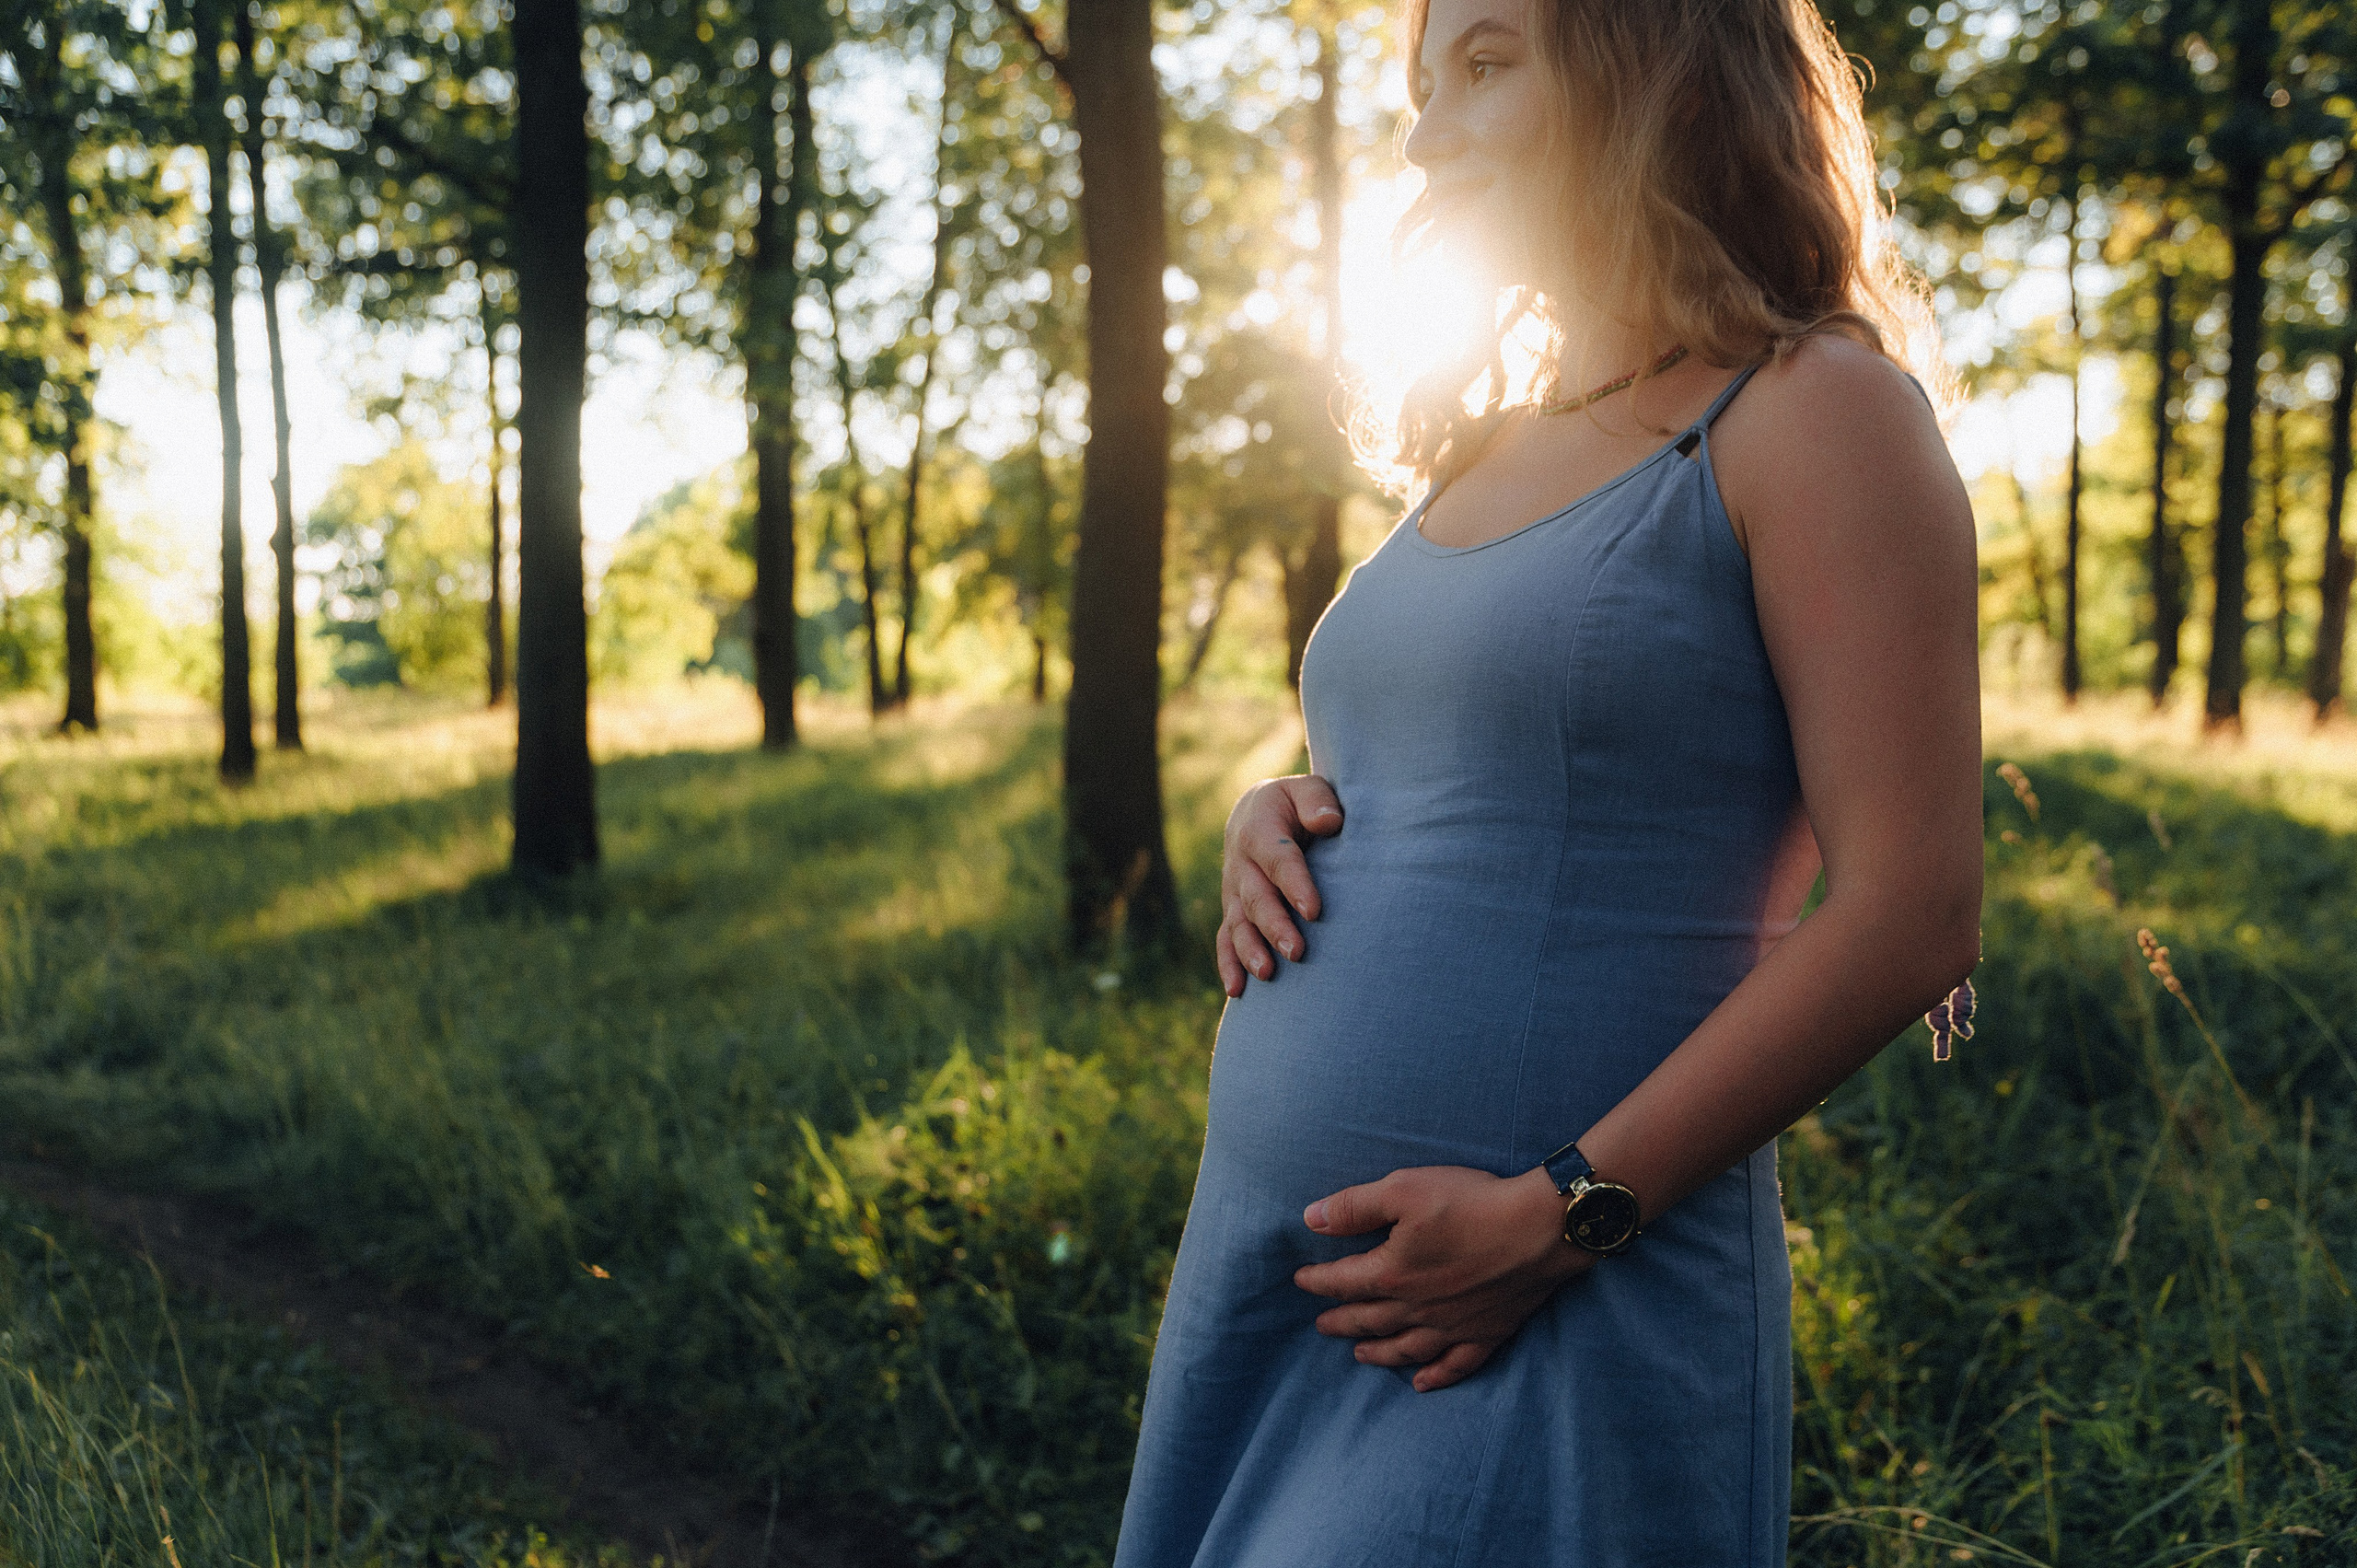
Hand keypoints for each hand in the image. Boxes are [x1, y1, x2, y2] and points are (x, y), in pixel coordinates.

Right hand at [1216, 775, 1343, 996]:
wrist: (1256, 812)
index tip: (1315, 910)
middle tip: (1297, 951)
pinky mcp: (1233, 910)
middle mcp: (1241, 864)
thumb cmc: (1293, 804)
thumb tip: (1330, 821)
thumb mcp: (1306, 788)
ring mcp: (1233, 890)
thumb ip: (1317, 799)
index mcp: (1260, 830)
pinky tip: (1238, 992)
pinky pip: (1225, 939)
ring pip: (1238, 923)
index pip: (1279, 860)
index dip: (1295, 884)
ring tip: (1267, 974)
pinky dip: (1228, 965)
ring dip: (1250, 949)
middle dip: (1275, 926)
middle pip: (1256, 898)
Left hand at [1294, 1165, 1590, 1391]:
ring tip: (1359, 1355)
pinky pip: (1455, 1365)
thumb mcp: (1403, 1189)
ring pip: (1405, 1348)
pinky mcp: (1487, 1333)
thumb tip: (1310, 1218)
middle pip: (1369, 1319)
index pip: (1343, 1282)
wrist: (1540, 1229)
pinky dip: (1436, 1376)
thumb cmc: (1471, 1203)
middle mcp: (1417, 1308)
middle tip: (1321, 1326)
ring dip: (1379, 1352)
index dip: (1318, 1281)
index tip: (1301, 1281)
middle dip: (1341, 1321)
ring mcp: (1453, 1326)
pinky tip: (1422, 1383)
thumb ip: (1353, 1207)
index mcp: (1391, 1273)